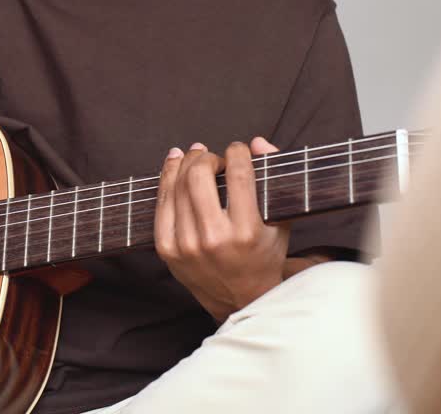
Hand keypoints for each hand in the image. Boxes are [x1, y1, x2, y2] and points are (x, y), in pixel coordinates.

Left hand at [154, 137, 289, 321]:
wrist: (239, 298)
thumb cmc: (264, 254)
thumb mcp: (279, 220)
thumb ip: (272, 177)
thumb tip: (256, 142)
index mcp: (246, 231)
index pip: (238, 174)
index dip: (236, 152)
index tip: (238, 150)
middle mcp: (214, 239)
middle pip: (199, 176)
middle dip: (207, 157)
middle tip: (214, 158)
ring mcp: (186, 245)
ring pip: (177, 185)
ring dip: (186, 162)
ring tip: (195, 156)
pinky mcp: (167, 250)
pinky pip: (161, 203)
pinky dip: (166, 177)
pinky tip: (175, 164)